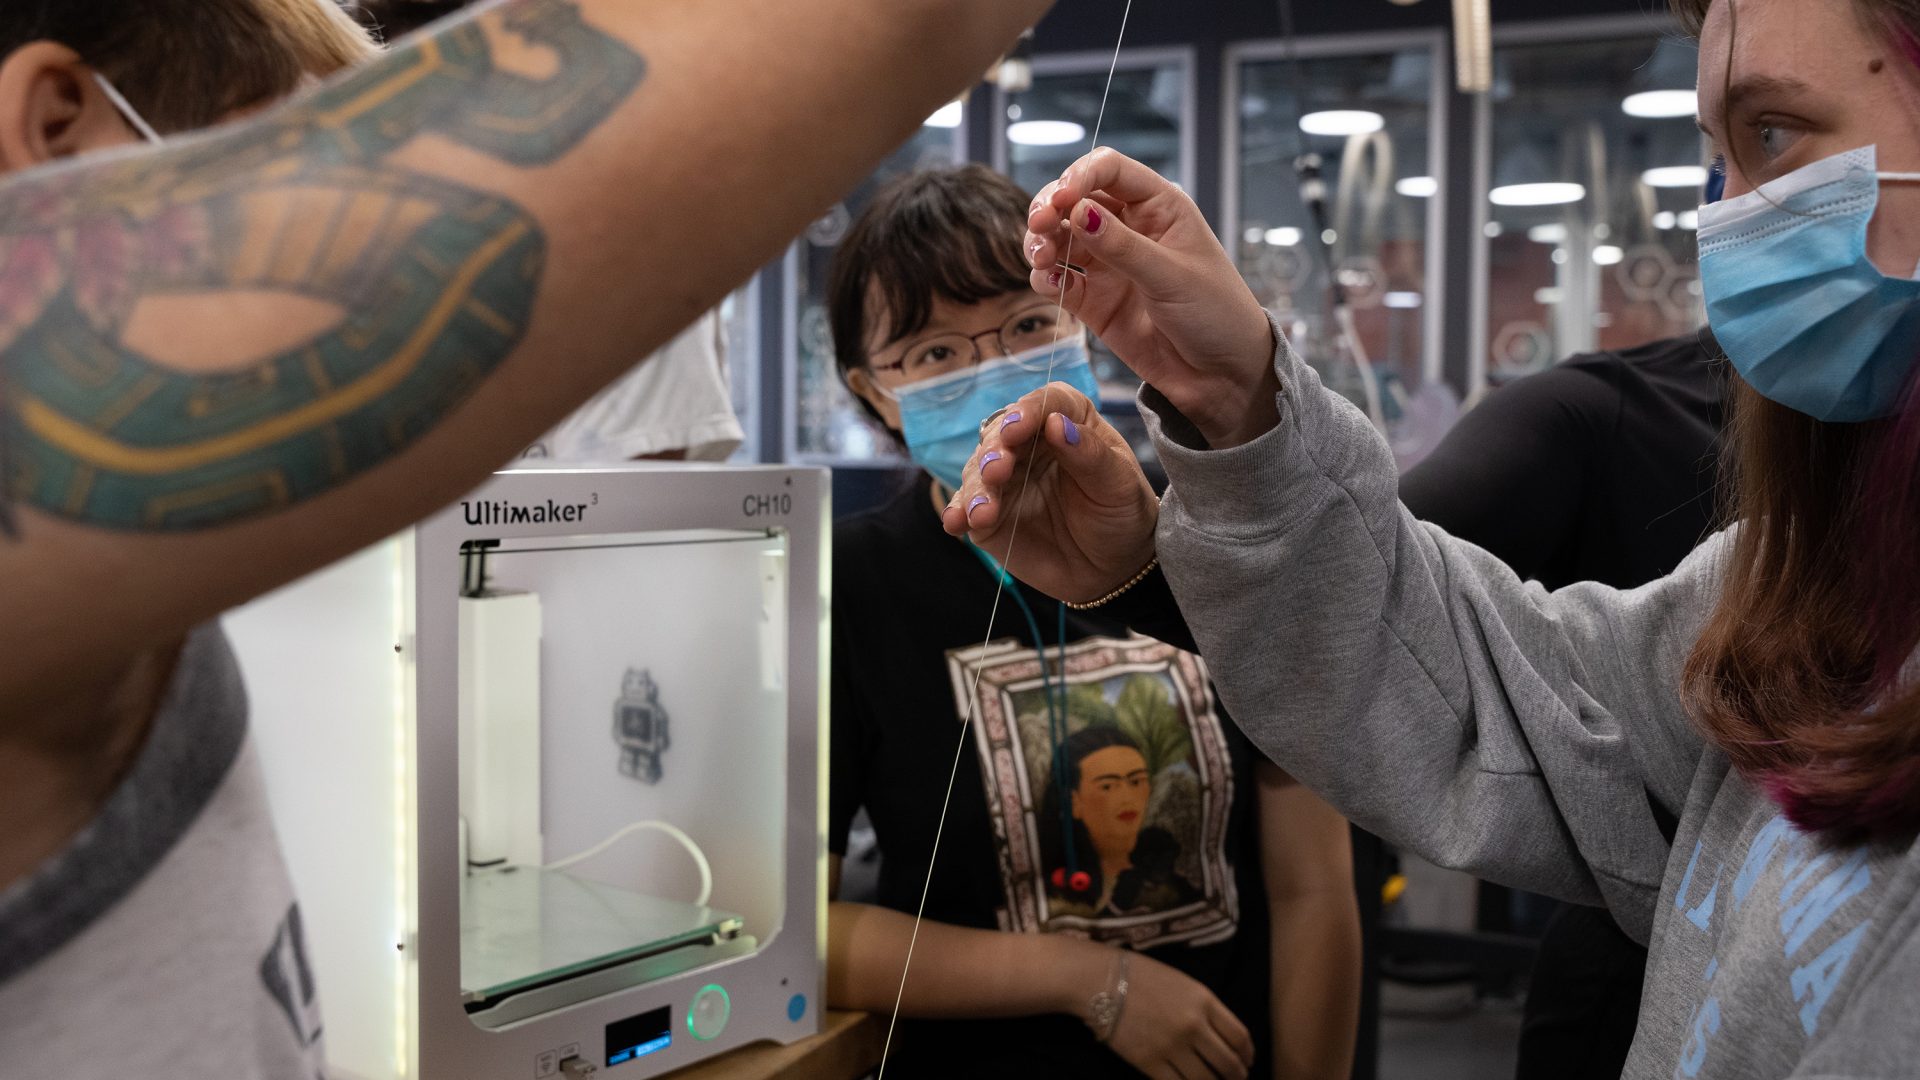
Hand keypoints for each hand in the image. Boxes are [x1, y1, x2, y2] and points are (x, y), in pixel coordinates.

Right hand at [938, 382, 1156, 604]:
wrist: (1113, 567)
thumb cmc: (1122, 515)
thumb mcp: (1119, 485)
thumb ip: (1090, 455)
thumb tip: (1057, 423)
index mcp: (1068, 420)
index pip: (1046, 403)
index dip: (1029, 411)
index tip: (1019, 427)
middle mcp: (1030, 443)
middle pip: (1003, 435)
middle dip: (996, 451)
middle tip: (998, 470)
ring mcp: (1006, 479)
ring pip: (979, 471)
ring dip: (976, 487)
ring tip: (983, 512)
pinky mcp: (990, 514)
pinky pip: (967, 508)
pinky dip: (958, 512)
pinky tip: (955, 522)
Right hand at [1026, 148, 1280, 448]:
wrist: (1222, 375)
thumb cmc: (1216, 314)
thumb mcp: (1173, 277)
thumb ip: (1123, 247)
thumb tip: (1078, 211)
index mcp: (1159, 206)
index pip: (1110, 170)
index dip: (1079, 176)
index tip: (1061, 200)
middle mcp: (1129, 227)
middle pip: (1075, 198)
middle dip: (1050, 207)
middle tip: (1038, 227)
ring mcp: (1108, 263)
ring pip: (1059, 237)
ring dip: (1042, 242)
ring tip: (1043, 260)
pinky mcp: (1093, 299)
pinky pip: (1058, 278)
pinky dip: (1045, 277)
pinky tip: (1051, 285)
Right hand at [1102, 952, 1255, 1079]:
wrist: (1099, 979)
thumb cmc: (1139, 976)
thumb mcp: (1182, 983)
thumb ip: (1204, 1008)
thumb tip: (1222, 1037)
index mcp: (1204, 1000)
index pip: (1240, 1037)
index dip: (1248, 1055)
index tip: (1247, 1061)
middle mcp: (1193, 1025)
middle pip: (1229, 1063)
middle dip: (1237, 1076)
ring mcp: (1171, 1046)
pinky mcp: (1149, 1063)